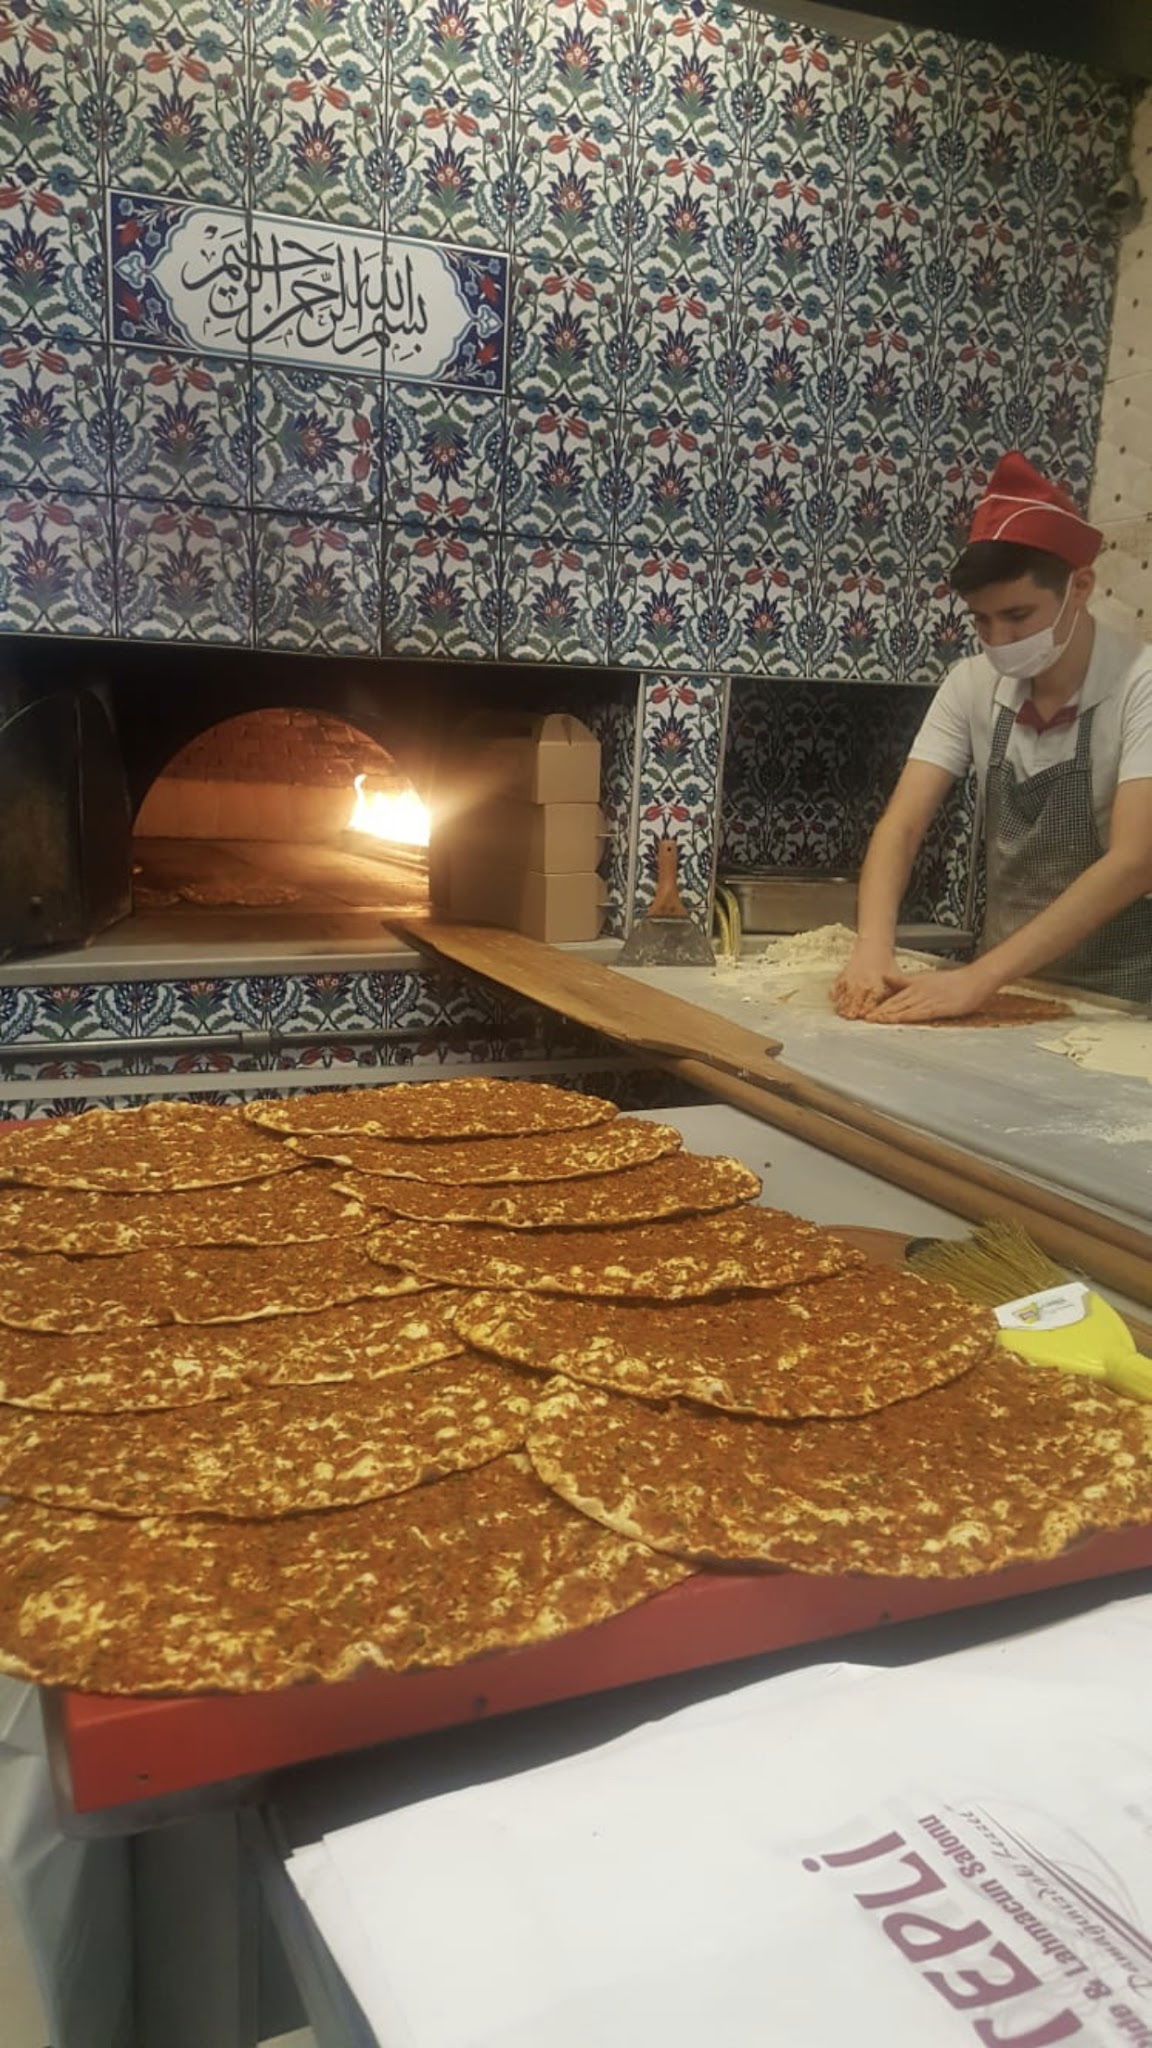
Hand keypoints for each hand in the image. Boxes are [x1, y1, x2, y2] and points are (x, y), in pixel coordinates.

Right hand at [832, 945, 901, 1018]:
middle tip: (850, 1017)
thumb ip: (896, 991)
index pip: (871, 1001)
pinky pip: (836, 986)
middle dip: (853, 1009)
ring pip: (845, 995)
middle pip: (856, 1000)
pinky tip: (833, 1001)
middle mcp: (863, 983)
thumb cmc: (887, 965)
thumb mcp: (896, 976)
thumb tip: (897, 1006)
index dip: (867, 1009)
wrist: (874, 947)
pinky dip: (834, 994)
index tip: (864, 1016)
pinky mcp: (843, 976)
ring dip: (843, 1005)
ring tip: (841, 1013)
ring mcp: (851, 979)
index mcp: (877, 985)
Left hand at [867, 965, 995, 1024]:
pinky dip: (908, 1017)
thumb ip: (905, 982)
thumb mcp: (924, 978)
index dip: (879, 1006)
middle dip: (880, 1012)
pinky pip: (920, 1013)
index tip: (866, 1012)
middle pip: (896, 1003)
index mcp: (915, 986)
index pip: (893, 998)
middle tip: (864, 1019)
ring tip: (875, 1021)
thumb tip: (886, 980)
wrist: (974, 979)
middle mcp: (919, 992)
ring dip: (890, 1015)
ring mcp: (928, 999)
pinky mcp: (939, 1007)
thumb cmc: (952, 981)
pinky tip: (899, 1020)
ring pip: (905, 1008)